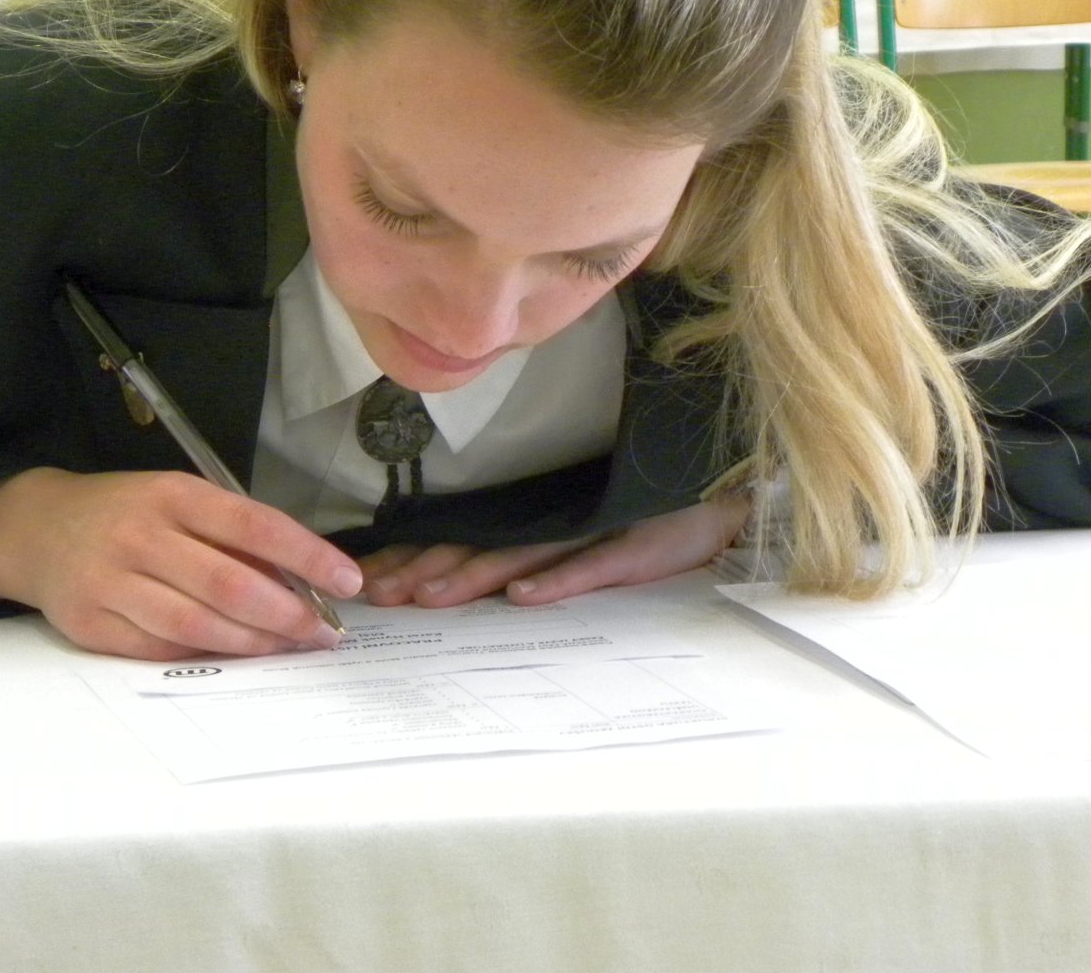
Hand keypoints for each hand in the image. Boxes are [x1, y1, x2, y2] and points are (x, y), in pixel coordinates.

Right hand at [0, 467, 363, 660]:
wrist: (36, 528)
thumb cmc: (126, 512)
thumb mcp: (178, 498)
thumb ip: (232, 533)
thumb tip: (301, 576)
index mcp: (173, 495)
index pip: (254, 525)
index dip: (307, 556)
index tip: (347, 581)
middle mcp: (142, 536)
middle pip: (229, 584)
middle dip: (287, 614)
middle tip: (323, 633)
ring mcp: (111, 583)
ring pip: (197, 624)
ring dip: (253, 643)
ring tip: (288, 647)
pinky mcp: (91, 625)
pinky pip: (160, 650)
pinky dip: (204, 655)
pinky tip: (234, 656)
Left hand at [357, 496, 748, 609]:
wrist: (722, 492)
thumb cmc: (645, 509)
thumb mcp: (578, 523)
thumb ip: (526, 542)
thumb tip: (456, 568)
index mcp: (534, 515)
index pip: (460, 536)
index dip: (413, 556)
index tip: (368, 578)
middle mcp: (553, 519)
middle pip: (476, 545)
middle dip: (421, 570)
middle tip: (375, 594)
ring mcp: (592, 530)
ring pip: (519, 555)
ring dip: (471, 576)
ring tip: (428, 597)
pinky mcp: (634, 547)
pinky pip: (589, 566)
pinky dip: (555, 581)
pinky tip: (521, 599)